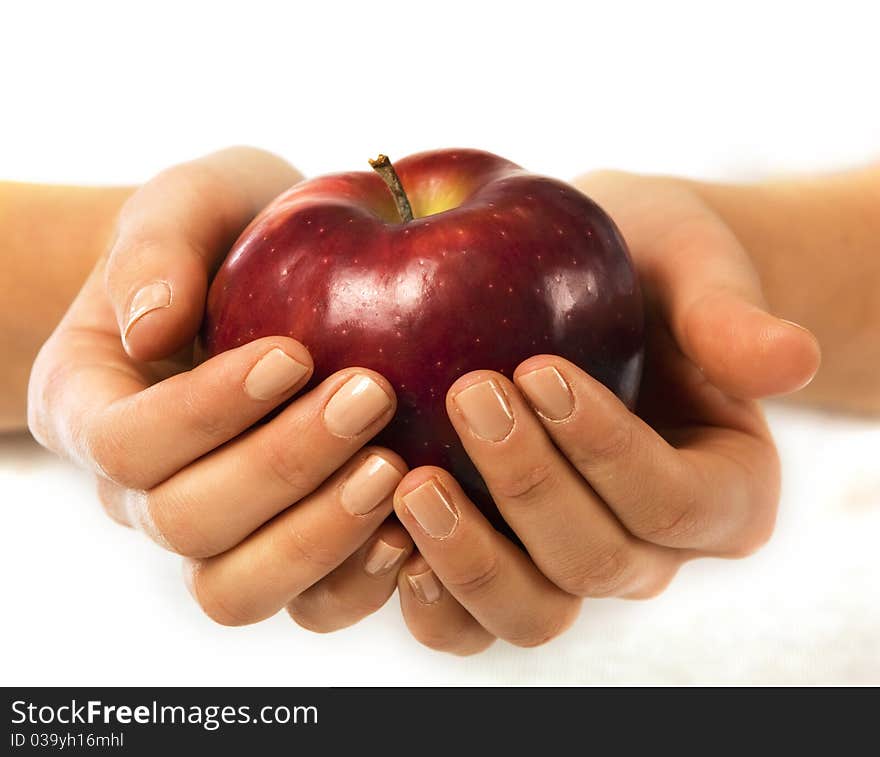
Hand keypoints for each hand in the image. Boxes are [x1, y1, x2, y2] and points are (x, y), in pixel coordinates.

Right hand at [28, 147, 413, 631]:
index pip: (129, 443)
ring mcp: (214, 531)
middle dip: (283, 465)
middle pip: (186, 523)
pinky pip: (308, 604)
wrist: (262, 275)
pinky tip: (415, 520)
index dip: (207, 411)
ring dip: (319, 535)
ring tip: (395, 468)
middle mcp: (143, 488)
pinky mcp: (285, 551)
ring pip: (238, 588)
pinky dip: (360, 578)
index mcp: (94, 405)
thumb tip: (150, 330)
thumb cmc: (220, 232)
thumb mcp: (186, 204)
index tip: (292, 353)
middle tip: (370, 396)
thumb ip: (155, 250)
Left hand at [388, 171, 820, 654]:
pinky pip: (465, 615)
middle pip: (594, 564)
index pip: (669, 500)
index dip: (604, 448)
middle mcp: (650, 547)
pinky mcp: (503, 560)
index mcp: (721, 493)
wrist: (593, 285)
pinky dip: (424, 589)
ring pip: (530, 613)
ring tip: (408, 482)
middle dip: (527, 487)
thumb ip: (730, 317)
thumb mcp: (695, 266)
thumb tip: (792, 361)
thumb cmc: (649, 266)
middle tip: (468, 395)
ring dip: (468, 560)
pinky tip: (377, 527)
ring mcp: (569, 562)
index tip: (537, 369)